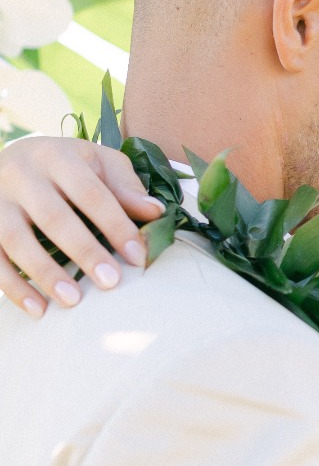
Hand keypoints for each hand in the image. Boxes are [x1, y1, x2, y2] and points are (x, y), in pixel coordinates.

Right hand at [0, 136, 163, 316]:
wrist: (10, 158)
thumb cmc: (66, 165)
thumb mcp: (97, 163)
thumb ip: (125, 186)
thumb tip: (156, 212)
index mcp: (58, 156)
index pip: (90, 193)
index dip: (115, 225)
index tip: (138, 257)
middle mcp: (22, 174)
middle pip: (53, 216)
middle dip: (83, 251)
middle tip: (110, 282)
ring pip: (16, 238)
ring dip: (45, 272)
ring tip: (72, 301)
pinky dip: (13, 285)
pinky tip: (37, 308)